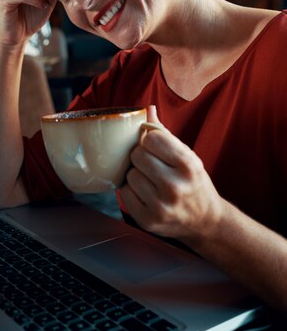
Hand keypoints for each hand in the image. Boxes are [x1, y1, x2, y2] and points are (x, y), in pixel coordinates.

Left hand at [119, 106, 223, 241]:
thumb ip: (164, 133)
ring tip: (151, 181)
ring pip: (130, 175)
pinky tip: (146, 194)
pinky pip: (124, 193)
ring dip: (136, 175)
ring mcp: (160, 206)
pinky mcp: (148, 220)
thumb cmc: (193, 182)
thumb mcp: (187, 156)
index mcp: (188, 165)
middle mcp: (175, 186)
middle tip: (153, 165)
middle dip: (141, 157)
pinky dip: (131, 191)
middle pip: (137, 156)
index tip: (156, 147)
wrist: (205, 221)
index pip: (152, 138)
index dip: (150, 140)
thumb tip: (147, 109)